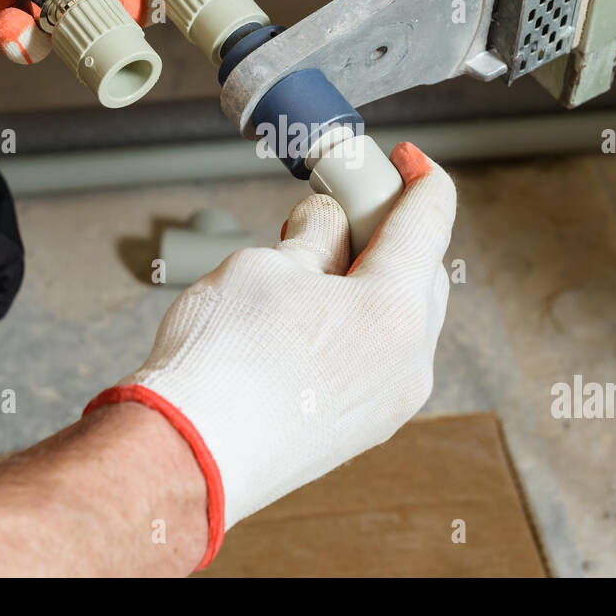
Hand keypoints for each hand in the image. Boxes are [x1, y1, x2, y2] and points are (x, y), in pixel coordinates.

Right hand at [89, 142, 455, 565]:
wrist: (186, 456)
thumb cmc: (219, 362)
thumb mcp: (267, 265)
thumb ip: (314, 235)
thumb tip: (329, 223)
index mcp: (394, 311)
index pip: (430, 221)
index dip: (418, 176)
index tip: (406, 159)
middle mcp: (409, 361)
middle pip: (422, 272)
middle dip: (391, 232)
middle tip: (344, 208)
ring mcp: (391, 402)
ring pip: (402, 319)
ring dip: (372, 282)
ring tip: (312, 266)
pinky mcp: (364, 427)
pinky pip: (381, 358)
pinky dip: (360, 325)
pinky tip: (312, 316)